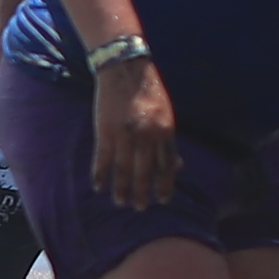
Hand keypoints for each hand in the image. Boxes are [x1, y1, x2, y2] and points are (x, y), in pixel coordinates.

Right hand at [89, 55, 178, 207]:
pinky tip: (99, 187)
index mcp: (165, 132)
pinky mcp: (105, 132)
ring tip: (120, 202)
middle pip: (145, 172)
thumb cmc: (149, 92)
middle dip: (143, 192)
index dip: (164, 185)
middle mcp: (146, 136)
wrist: (126, 69)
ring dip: (122, 189)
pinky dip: (100, 175)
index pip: (166, 166)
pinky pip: (103, 159)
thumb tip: (179, 166)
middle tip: (140, 208)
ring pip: (123, 170)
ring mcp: (125, 135)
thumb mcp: (167, 115)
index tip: (162, 200)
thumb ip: (169, 141)